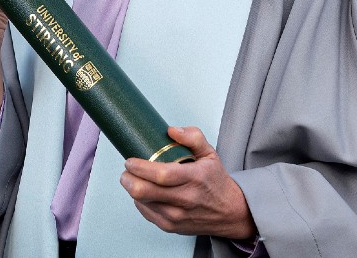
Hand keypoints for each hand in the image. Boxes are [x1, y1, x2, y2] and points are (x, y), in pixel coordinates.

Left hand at [120, 125, 256, 240]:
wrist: (229, 213)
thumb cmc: (216, 181)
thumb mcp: (210, 154)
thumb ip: (192, 137)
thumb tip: (171, 131)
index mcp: (195, 178)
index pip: (161, 174)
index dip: (140, 167)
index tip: (130, 161)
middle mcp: (185, 199)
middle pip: (145, 192)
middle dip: (128, 179)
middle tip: (127, 171)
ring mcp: (176, 216)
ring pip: (142, 203)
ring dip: (132, 189)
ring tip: (134, 179)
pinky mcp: (170, 226)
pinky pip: (146, 213)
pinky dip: (140, 201)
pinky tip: (145, 193)